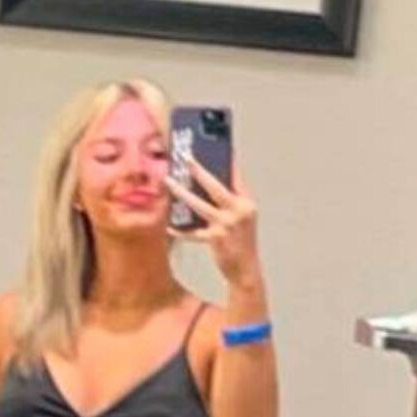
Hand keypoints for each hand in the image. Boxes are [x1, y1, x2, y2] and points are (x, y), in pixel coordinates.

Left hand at [165, 156, 262, 286]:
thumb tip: (205, 186)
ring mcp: (227, 224)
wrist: (246, 271)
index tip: (214, 145)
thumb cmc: (240, 244)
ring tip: (168, 182)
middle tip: (185, 157)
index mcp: (247, 203)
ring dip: (181, 193)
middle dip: (199, 170)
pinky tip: (169, 226)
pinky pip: (192, 232)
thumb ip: (229, 203)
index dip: (225, 160)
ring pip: (199, 205)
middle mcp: (239, 211)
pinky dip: (180, 230)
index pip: (236, 175)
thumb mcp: (242, 220)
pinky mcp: (215, 238)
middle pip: (215, 185)